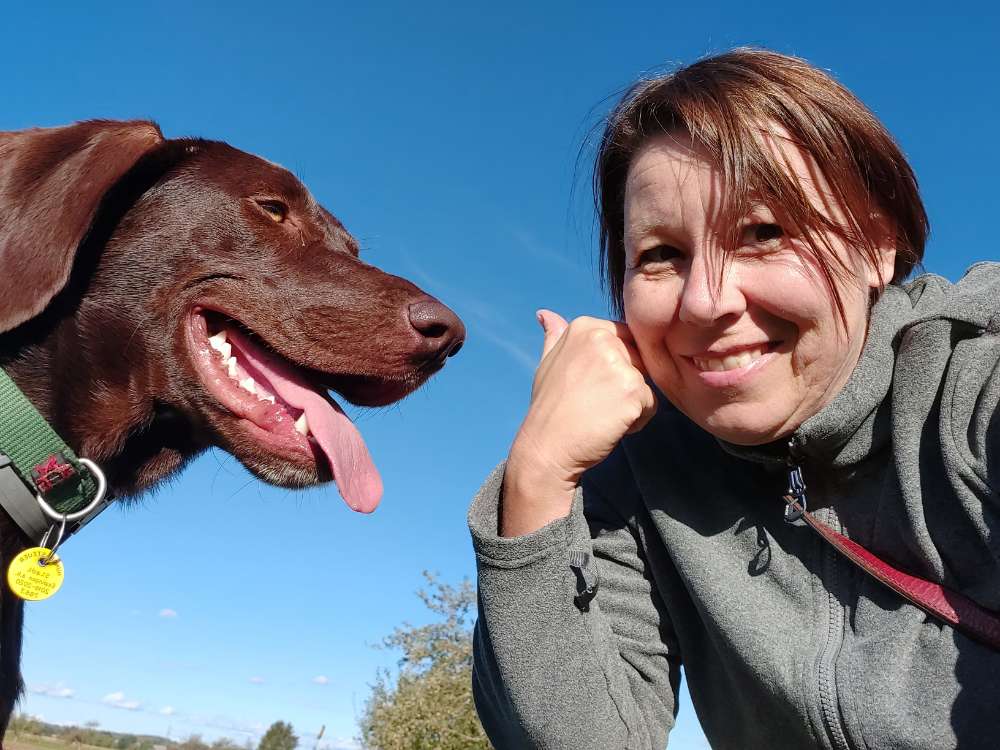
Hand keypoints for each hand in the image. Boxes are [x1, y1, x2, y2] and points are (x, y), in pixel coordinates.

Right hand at [501, 310, 656, 536]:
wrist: (547, 448)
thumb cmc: (549, 408)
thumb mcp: (547, 363)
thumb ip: (555, 336)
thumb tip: (546, 315)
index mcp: (585, 328)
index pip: (625, 338)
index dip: (616, 366)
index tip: (590, 385)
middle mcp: (603, 339)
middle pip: (639, 359)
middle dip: (624, 384)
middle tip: (594, 402)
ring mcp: (620, 365)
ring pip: (646, 382)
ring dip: (630, 403)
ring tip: (600, 414)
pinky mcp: (634, 392)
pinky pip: (651, 405)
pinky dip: (635, 421)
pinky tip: (609, 426)